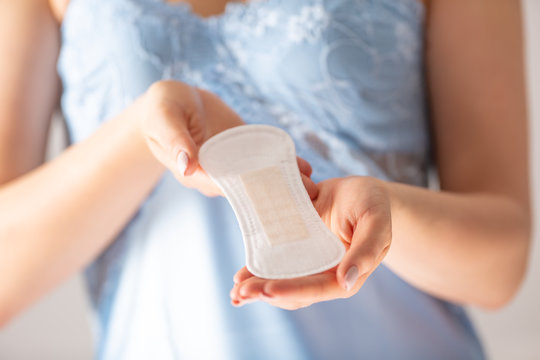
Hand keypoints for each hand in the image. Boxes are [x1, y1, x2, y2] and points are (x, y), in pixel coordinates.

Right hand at [137, 80, 315, 196]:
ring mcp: (233, 163)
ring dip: (284, 182)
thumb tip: (186, 166)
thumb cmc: (162, 108)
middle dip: (275, 193)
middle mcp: (217, 173)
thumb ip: (175, 140)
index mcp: (197, 172)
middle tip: (304, 198)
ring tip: (311, 187)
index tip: (274, 201)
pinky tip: (305, 168)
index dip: (249, 194)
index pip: (226, 187)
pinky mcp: (244, 150)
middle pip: (248, 187)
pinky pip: (265, 159)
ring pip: (260, 176)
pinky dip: (283, 164)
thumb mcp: (165, 118)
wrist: (174, 101)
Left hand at [230, 176, 391, 309]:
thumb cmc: (373, 204)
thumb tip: (346, 282)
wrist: (361, 191)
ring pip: (281, 281)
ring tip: (235, 291)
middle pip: (294, 290)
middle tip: (241, 292)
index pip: (318, 289)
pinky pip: (275, 264)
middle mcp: (326, 273)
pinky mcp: (297, 250)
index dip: (292, 290)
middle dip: (267, 292)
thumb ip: (365, 251)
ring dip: (258, 288)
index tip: (268, 289)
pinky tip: (238, 277)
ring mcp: (309, 263)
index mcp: (347, 273)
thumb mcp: (375, 221)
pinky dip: (256, 271)